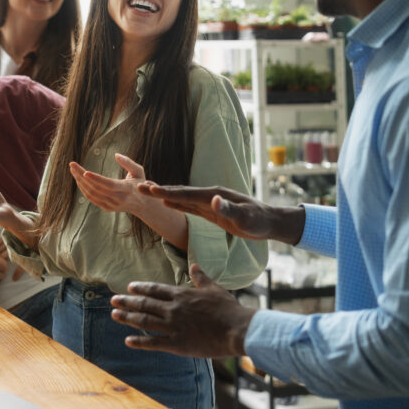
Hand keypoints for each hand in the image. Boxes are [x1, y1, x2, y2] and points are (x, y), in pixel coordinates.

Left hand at [70, 153, 153, 215]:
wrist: (143, 206)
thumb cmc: (140, 184)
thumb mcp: (139, 171)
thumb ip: (128, 162)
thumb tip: (116, 155)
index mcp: (126, 189)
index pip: (108, 184)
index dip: (96, 179)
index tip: (85, 172)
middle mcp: (118, 199)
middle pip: (96, 188)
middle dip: (82, 176)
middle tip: (72, 165)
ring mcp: (112, 205)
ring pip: (91, 194)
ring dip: (80, 182)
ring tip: (73, 170)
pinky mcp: (107, 208)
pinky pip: (92, 199)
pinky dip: (83, 189)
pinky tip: (79, 179)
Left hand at [110, 264, 257, 356]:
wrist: (237, 329)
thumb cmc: (228, 309)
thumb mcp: (214, 288)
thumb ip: (201, 278)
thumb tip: (195, 265)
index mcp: (182, 295)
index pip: (156, 289)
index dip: (141, 288)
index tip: (129, 287)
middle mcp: (174, 309)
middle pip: (145, 304)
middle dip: (127, 302)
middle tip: (114, 300)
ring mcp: (174, 326)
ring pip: (145, 321)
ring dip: (128, 318)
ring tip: (114, 315)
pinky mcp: (177, 343)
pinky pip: (154, 342)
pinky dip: (139, 341)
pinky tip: (128, 340)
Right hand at [138, 184, 304, 243]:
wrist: (269, 222)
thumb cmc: (258, 220)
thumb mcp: (245, 218)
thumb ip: (229, 209)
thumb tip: (215, 201)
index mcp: (213, 196)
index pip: (185, 194)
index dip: (166, 192)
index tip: (149, 188)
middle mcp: (209, 196)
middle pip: (180, 193)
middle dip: (159, 190)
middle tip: (139, 187)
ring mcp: (210, 203)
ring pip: (182, 198)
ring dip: (165, 195)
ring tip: (148, 191)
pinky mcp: (211, 211)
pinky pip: (189, 206)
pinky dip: (176, 203)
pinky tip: (168, 203)